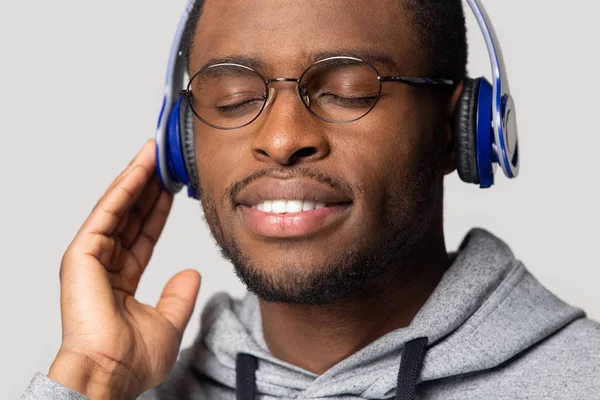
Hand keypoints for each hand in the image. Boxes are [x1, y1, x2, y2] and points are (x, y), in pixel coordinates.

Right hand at [48, 140, 200, 399]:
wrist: (112, 372)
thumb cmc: (132, 359)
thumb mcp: (169, 322)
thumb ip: (180, 296)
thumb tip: (192, 274)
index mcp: (119, 282)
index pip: (142, 236)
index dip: (157, 211)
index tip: (173, 188)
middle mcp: (103, 266)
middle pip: (129, 216)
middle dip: (148, 187)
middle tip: (166, 160)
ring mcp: (90, 258)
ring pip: (118, 208)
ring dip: (137, 178)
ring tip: (155, 152)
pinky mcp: (82, 253)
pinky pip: (108, 212)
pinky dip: (125, 188)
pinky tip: (141, 168)